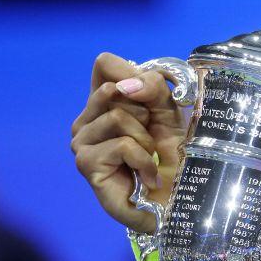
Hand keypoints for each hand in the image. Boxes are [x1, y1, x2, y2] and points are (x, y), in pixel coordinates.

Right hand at [71, 52, 188, 231]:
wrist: (178, 196)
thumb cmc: (172, 154)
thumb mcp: (170, 111)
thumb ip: (153, 87)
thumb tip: (126, 86)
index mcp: (103, 102)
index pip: (104, 64)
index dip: (131, 73)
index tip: (150, 100)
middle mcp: (86, 119)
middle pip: (112, 89)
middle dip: (145, 114)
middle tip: (152, 138)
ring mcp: (82, 142)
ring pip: (117, 116)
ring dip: (146, 140)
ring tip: (149, 158)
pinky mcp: (86, 164)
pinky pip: (122, 144)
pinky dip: (144, 160)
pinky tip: (147, 175)